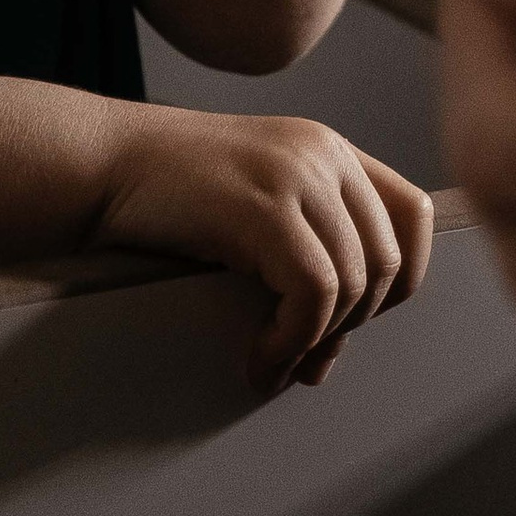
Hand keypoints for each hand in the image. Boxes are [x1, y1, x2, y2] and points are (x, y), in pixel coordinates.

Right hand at [91, 100, 434, 390]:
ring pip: (354, 284)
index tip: (352, 322)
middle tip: (305, 362)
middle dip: (353, 327)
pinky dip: (292, 341)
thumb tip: (333, 350)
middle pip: (389, 261)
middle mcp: (323, 154)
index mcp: (330, 149)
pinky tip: (259, 359)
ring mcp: (297, 176)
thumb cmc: (166, 197)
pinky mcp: (265, 209)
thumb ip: (305, 250)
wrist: (101, 164)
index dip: (401, 280)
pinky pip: (313, 295)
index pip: (414, 215)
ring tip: (274, 366)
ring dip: (317, 343)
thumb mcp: (254, 206)